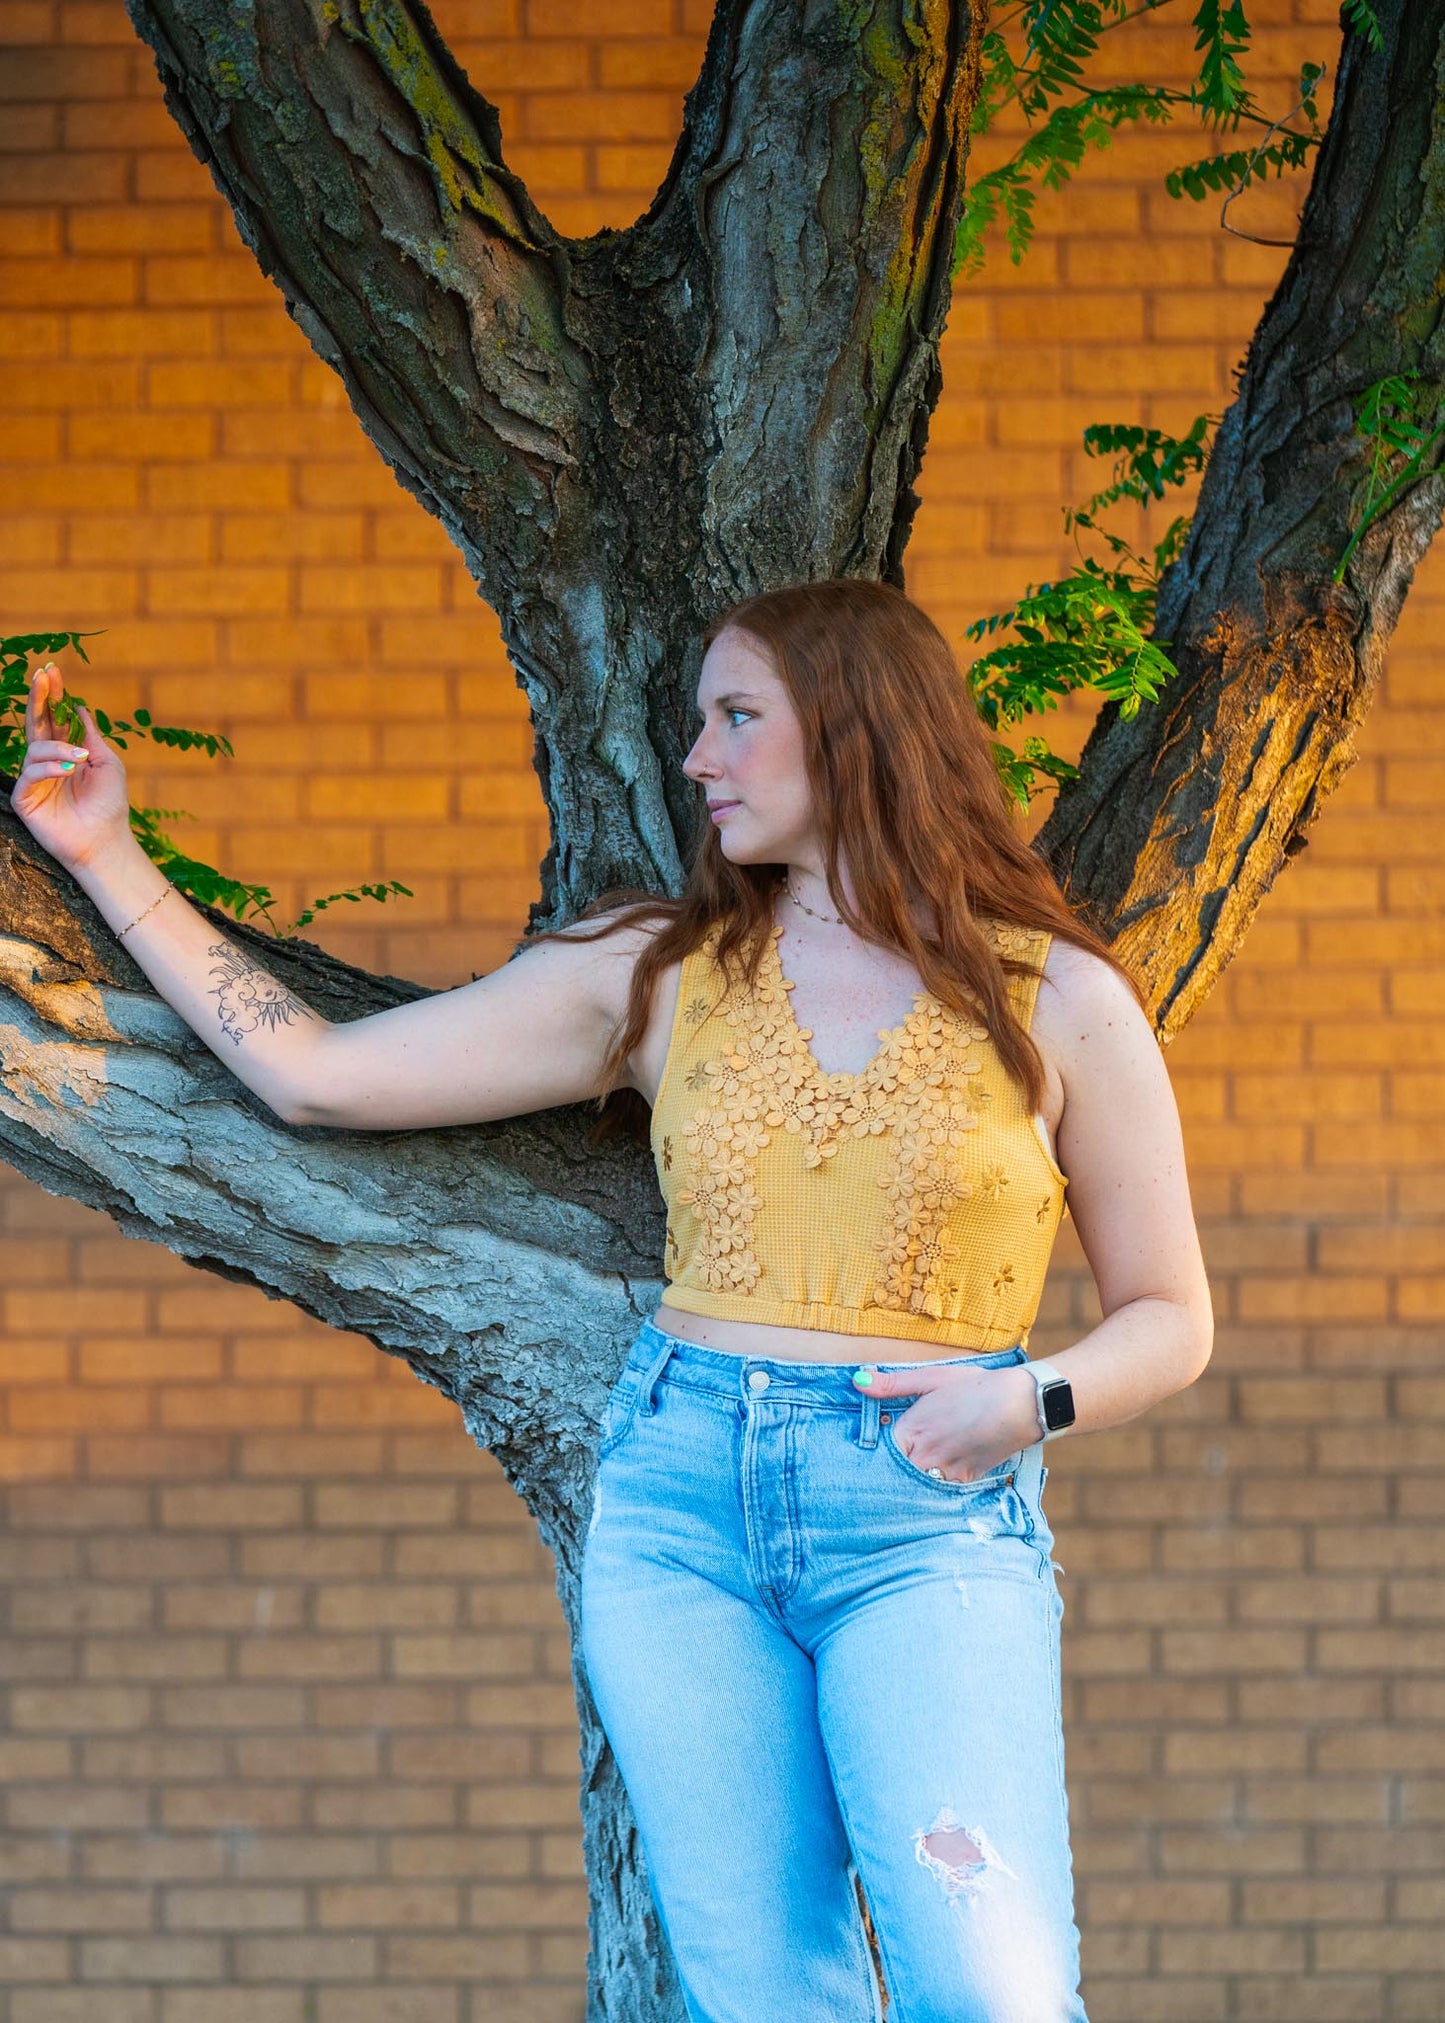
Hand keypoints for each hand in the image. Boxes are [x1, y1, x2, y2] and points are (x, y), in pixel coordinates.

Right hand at [10, 662, 131, 871]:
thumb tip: (78, 706)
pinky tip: (67, 770)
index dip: (51, 694)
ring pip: (33, 749)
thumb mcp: (106, 763)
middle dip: (38, 698)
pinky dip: (48, 769)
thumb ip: (90, 735)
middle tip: (40, 676)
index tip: (51, 670)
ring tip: (79, 759)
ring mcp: (34, 780)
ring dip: (57, 748)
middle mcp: (47, 763)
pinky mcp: (25, 799)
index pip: (54, 718)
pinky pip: (28, 775)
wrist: (106, 841)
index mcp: (66, 752)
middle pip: (35, 724)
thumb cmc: (109, 805)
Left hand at [854, 1360, 1041, 1480]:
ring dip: (913, 1477)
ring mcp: (947, 1471)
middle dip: (891, 1470)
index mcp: (912, 1431)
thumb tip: (857, 1381)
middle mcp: (926, 1456)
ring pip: (918, 1484)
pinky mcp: (966, 1480)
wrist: (1018, 1404)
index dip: (877, 1450)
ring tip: (917, 1466)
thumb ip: (892, 1384)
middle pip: (896, 1473)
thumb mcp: (931, 1379)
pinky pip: (942, 1488)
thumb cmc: (973, 1387)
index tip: (871, 1451)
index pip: (881, 1451)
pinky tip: (938, 1470)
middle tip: (886, 1468)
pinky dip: (936, 1482)